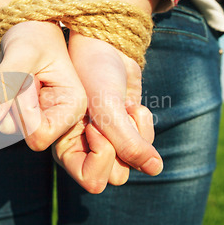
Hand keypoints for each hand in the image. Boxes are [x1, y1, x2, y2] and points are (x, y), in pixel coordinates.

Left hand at [0, 21, 86, 150]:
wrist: (27, 28)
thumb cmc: (33, 35)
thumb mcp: (21, 53)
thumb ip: (4, 85)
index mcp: (73, 107)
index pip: (40, 134)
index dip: (24, 111)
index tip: (26, 80)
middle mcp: (60, 119)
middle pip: (23, 135)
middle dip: (13, 104)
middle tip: (21, 74)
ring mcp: (41, 119)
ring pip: (7, 127)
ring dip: (2, 100)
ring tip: (15, 76)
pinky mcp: (23, 116)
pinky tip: (10, 83)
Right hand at [53, 32, 161, 192]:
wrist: (106, 44)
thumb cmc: (94, 72)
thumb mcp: (108, 108)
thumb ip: (129, 143)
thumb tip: (156, 170)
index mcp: (67, 148)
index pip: (93, 180)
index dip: (102, 157)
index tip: (95, 126)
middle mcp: (85, 149)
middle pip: (116, 175)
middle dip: (123, 144)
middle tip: (115, 115)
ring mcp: (107, 140)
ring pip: (134, 162)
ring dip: (136, 132)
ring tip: (125, 106)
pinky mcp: (125, 129)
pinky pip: (145, 145)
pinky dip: (144, 124)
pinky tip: (131, 103)